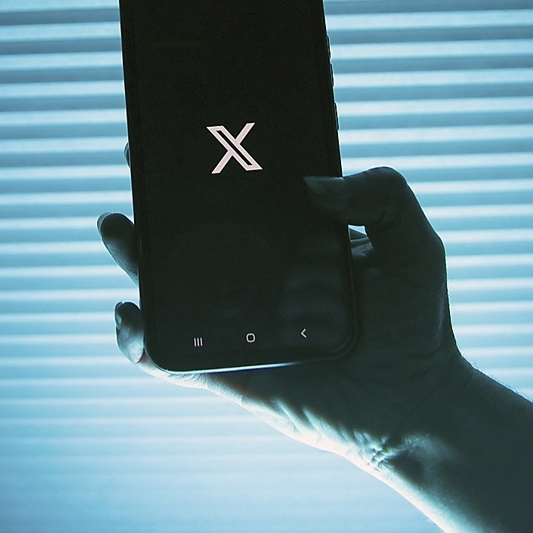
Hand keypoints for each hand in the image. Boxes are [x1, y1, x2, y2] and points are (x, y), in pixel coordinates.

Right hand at [98, 165, 468, 466]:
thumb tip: (313, 184)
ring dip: (131, 256)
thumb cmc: (414, 323)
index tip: (180, 129)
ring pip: (166, 287)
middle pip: (188, 234)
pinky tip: (133, 313)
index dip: (204, 164)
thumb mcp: (412, 242)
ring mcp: (235, 323)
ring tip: (118, 228)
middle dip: (152, 199)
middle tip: (135, 161)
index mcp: (288, 240)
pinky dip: (140, 339)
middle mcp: (253, 276)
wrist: (415, 404)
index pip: (237, 196)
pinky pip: (170, 356)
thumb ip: (382, 193)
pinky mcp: (227, 369)